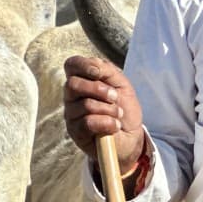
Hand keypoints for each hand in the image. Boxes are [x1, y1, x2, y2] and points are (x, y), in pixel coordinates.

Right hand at [63, 56, 144, 170]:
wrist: (131, 136)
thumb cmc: (124, 108)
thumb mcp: (122, 85)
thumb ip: (109, 71)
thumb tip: (95, 68)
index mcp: (83, 80)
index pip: (71, 65)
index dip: (82, 65)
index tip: (98, 73)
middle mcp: (72, 96)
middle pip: (73, 84)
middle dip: (98, 89)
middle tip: (115, 97)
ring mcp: (72, 114)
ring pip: (85, 105)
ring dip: (109, 109)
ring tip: (118, 115)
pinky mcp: (76, 132)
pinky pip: (88, 122)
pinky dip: (107, 123)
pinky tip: (114, 126)